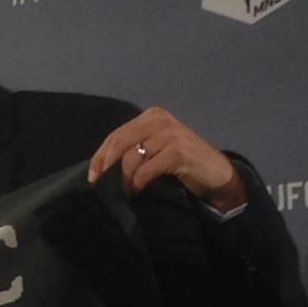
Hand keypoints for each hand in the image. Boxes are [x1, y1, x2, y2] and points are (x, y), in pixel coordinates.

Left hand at [88, 106, 245, 211]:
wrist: (215, 174)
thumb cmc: (180, 163)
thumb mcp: (154, 150)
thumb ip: (133, 149)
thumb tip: (102, 166)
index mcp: (151, 116)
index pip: (116, 135)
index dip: (100, 156)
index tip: (92, 176)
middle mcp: (160, 120)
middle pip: (120, 142)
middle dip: (107, 166)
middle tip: (102, 184)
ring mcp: (170, 134)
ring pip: (132, 157)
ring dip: (124, 178)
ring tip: (126, 190)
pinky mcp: (178, 152)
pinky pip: (146, 170)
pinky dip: (138, 182)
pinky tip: (138, 189)